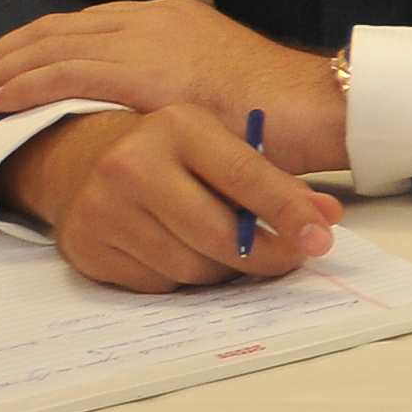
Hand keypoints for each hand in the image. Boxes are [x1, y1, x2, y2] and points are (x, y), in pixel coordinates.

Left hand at [0, 0, 348, 173]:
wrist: (321, 107)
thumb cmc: (281, 112)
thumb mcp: (214, 85)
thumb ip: (172, 85)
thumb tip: (138, 109)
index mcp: (170, 17)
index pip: (81, 23)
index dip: (31, 45)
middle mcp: (154, 17)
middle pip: (55, 28)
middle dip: (0, 53)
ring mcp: (150, 39)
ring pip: (50, 45)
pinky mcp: (148, 70)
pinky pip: (67, 72)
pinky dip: (24, 84)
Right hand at [0, 105, 343, 292]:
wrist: (85, 158)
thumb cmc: (175, 155)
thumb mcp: (225, 149)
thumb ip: (278, 182)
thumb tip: (327, 218)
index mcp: (177, 127)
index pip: (246, 177)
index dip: (289, 214)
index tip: (320, 240)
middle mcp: (131, 163)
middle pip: (217, 234)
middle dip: (265, 256)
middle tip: (288, 260)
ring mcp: (100, 206)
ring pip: (190, 267)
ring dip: (224, 270)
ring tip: (232, 253)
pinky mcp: (83, 246)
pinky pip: (156, 284)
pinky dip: (182, 278)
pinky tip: (183, 254)